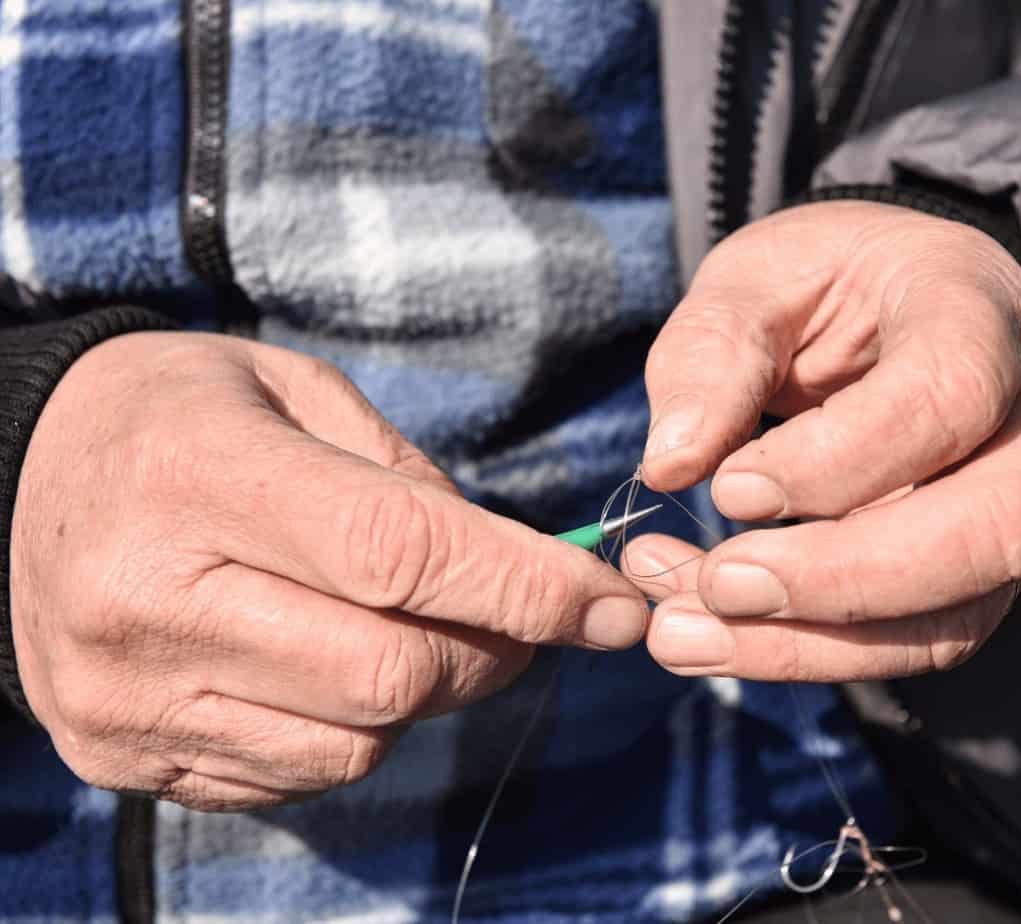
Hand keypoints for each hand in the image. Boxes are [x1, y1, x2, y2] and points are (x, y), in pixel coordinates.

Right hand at [10, 333, 646, 809]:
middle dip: (494, 651)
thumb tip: (523, 574)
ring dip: (427, 696)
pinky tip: (334, 668)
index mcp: (197, 476)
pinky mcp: (121, 755)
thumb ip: (410, 481)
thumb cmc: (184, 416)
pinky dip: (355, 731)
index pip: (401, 555)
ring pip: (357, 742)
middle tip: (524, 617)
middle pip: (392, 672)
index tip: (614, 606)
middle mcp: (148, 598)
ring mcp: (128, 695)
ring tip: (415, 631)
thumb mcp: (297, 391)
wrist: (18, 481)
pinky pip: (297, 777)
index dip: (530, 588)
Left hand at [630, 200, 1020, 680]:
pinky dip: (812, 656)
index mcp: (979, 309)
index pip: (949, 394)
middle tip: (718, 583)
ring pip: (960, 607)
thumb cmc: (823, 283)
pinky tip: (713, 641)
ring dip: (815, 641)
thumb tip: (673, 465)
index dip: (842, 459)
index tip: (729, 490)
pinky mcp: (979, 572)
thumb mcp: (756, 278)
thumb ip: (714, 354)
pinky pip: (920, 642)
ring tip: (679, 633)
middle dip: (844, 576)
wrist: (883, 310)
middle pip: (992, 525)